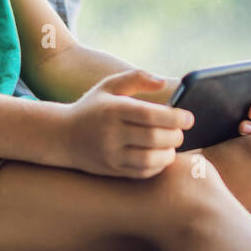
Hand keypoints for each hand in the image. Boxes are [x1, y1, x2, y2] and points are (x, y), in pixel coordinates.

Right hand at [62, 69, 193, 177]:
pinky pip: (141, 172)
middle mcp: (111, 133)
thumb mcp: (109, 86)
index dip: (174, 117)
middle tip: (181, 131)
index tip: (188, 117)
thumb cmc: (93, 107)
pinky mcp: (111, 170)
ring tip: (172, 145)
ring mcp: (110, 154)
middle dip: (175, 136)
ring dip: (168, 154)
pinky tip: (160, 156)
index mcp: (113, 110)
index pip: (150, 115)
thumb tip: (164, 82)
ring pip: (149, 159)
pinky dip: (157, 166)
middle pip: (153, 138)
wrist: (62, 136)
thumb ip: (137, 78)